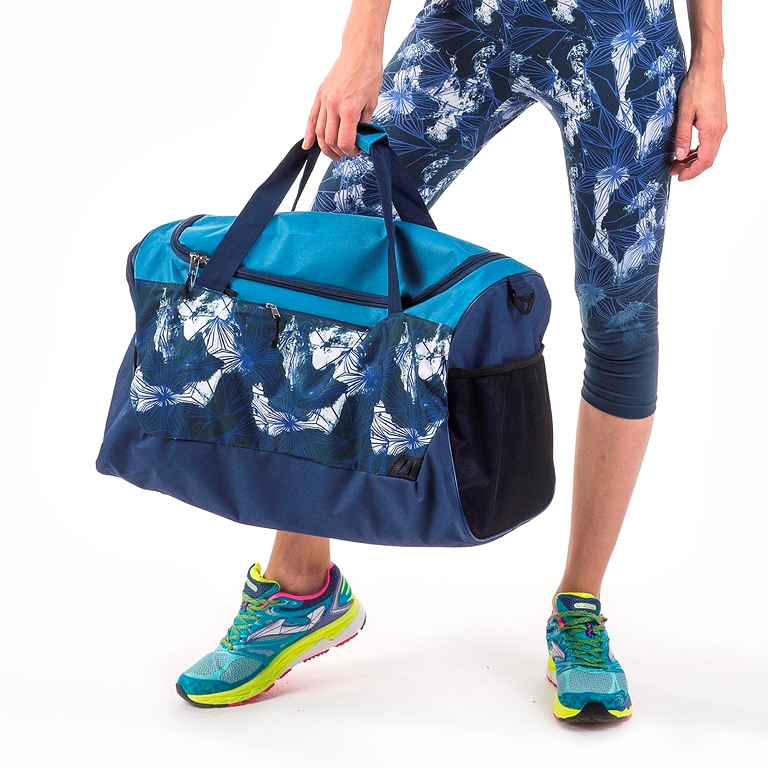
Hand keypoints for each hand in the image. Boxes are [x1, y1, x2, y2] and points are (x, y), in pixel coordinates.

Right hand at [302, 49, 383, 160]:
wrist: (360, 51)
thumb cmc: (369, 73)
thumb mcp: (372, 103)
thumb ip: (364, 124)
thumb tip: (360, 139)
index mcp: (348, 109)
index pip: (344, 141)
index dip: (350, 151)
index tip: (356, 152)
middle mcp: (333, 105)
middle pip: (329, 140)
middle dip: (338, 151)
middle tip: (345, 154)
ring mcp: (324, 100)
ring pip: (319, 133)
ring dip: (325, 147)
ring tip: (332, 153)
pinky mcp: (319, 95)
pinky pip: (311, 118)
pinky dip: (308, 134)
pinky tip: (307, 144)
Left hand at [670, 63, 726, 180]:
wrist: (707, 68)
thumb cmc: (696, 86)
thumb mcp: (684, 113)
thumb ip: (682, 136)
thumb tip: (679, 156)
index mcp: (712, 130)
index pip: (705, 160)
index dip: (692, 172)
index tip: (679, 177)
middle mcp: (719, 129)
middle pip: (708, 158)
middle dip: (691, 168)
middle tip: (673, 171)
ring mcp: (719, 125)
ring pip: (708, 151)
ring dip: (693, 160)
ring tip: (675, 163)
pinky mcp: (716, 121)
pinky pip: (708, 142)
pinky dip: (697, 150)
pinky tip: (684, 150)